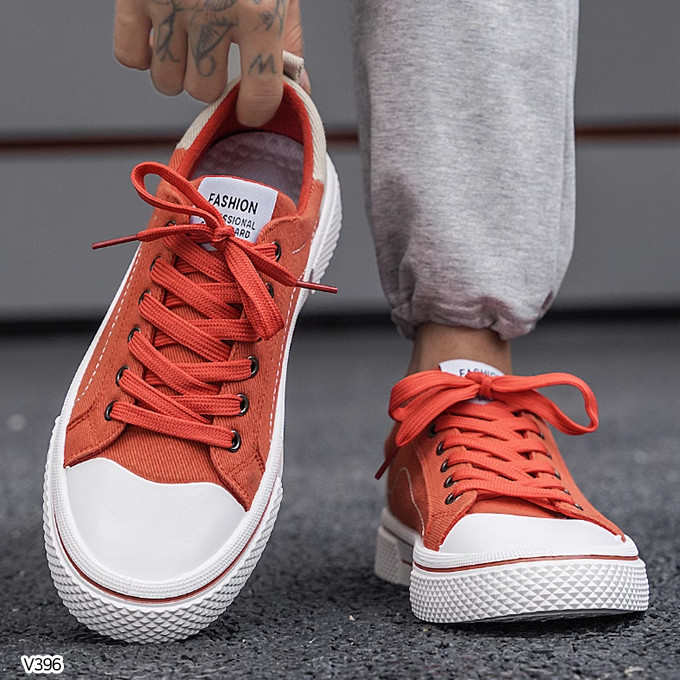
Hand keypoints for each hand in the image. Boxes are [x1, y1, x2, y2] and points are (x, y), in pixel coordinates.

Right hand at [114, 0, 305, 125]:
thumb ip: (289, 40)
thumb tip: (298, 91)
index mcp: (257, 10)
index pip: (259, 94)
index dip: (257, 111)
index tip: (250, 109)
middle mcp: (210, 10)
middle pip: (203, 92)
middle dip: (211, 80)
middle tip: (215, 54)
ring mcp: (167, 0)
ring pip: (166, 81)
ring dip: (178, 70)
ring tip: (188, 41)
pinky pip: (130, 57)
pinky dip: (143, 53)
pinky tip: (158, 33)